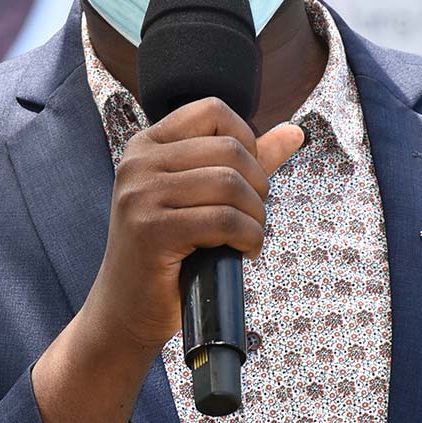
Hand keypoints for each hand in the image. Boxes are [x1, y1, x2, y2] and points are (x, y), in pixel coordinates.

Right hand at [85, 97, 303, 352]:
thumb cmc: (170, 253)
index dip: (245, 140)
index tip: (246, 180)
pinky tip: (243, 253)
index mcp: (147, 145)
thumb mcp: (203, 197)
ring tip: (248, 237)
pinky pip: (225, 220)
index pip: (213, 111)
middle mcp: (137, 162)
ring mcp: (140, 195)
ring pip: (230, 184)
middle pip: (229, 149)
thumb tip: (295, 132)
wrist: (126, 311)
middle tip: (252, 218)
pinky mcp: (151, 231)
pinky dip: (249, 238)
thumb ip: (247, 161)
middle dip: (257, 186)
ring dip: (256, 217)